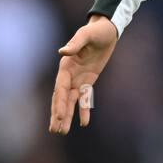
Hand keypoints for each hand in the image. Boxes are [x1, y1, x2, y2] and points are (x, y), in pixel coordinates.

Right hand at [49, 15, 118, 133]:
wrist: (106, 30)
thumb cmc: (95, 31)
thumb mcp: (85, 35)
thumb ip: (75, 44)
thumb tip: (62, 52)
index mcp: (66, 66)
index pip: (61, 88)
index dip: (60, 103)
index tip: (60, 116)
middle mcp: (69, 74)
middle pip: (62, 98)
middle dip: (58, 114)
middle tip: (55, 130)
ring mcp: (78, 79)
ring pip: (71, 101)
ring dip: (67, 116)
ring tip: (62, 131)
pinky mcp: (88, 81)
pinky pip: (85, 98)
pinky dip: (84, 110)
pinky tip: (83, 123)